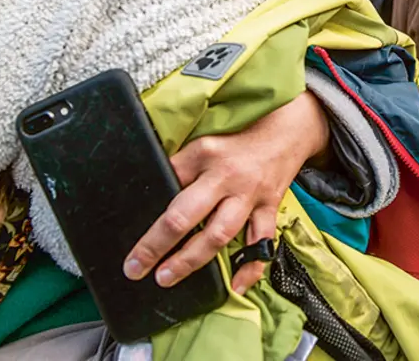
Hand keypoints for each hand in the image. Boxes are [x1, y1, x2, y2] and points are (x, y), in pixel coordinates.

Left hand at [123, 92, 329, 294]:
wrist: (287, 132)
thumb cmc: (238, 141)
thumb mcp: (204, 143)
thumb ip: (180, 166)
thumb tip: (153, 191)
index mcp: (205, 156)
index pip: (168, 180)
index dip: (147, 205)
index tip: (131, 233)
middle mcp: (226, 178)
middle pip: (188, 214)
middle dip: (159, 243)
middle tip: (138, 267)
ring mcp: (249, 197)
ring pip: (220, 234)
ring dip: (192, 259)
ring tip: (168, 277)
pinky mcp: (268, 210)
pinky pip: (260, 243)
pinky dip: (249, 267)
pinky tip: (235, 285)